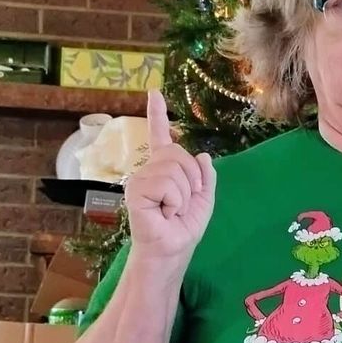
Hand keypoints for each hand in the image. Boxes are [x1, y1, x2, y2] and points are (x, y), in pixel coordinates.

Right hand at [124, 90, 216, 262]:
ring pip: (175, 169)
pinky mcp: (136, 191)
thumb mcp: (204, 198)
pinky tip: (164, 212)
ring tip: (172, 210)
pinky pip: (167, 183)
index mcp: (165, 167)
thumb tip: (204, 155)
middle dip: (192, 180)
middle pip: (179, 153)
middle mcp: (149, 169)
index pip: (160, 134)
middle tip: (182, 204)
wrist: (174, 250)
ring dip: (184, 193)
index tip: (154, 93)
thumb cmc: (184, 226)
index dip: (157, 113)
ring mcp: (140, 179)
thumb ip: (205, 176)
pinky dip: (175, 200)